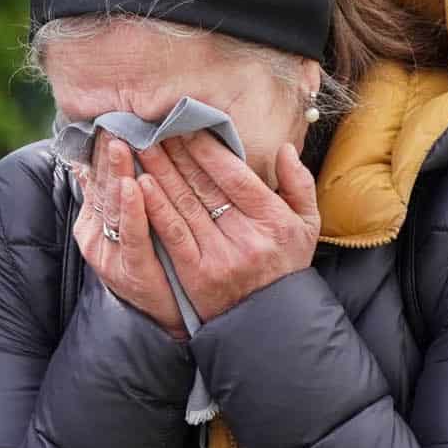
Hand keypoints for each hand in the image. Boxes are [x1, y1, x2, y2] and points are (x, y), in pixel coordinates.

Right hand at [71, 133, 186, 335]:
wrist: (167, 315)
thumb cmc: (152, 262)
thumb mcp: (129, 225)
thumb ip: (113, 193)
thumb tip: (94, 156)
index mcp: (93, 221)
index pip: (95, 177)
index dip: (102, 149)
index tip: (110, 121)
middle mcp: (95, 236)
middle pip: (100, 188)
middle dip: (107, 156)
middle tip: (114, 125)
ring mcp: (110, 255)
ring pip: (111, 208)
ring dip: (115, 175)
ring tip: (120, 146)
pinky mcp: (131, 271)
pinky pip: (131, 236)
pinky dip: (132, 210)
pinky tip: (135, 186)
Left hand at [136, 130, 321, 319]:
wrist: (270, 321)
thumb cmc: (286, 266)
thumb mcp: (307, 225)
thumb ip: (299, 184)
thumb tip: (284, 149)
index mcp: (272, 219)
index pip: (235, 176)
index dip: (208, 150)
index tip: (187, 127)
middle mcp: (246, 236)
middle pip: (205, 186)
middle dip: (177, 153)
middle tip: (154, 127)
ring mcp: (219, 256)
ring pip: (184, 205)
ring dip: (159, 172)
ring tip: (141, 146)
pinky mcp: (196, 274)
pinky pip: (172, 234)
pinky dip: (155, 208)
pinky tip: (139, 184)